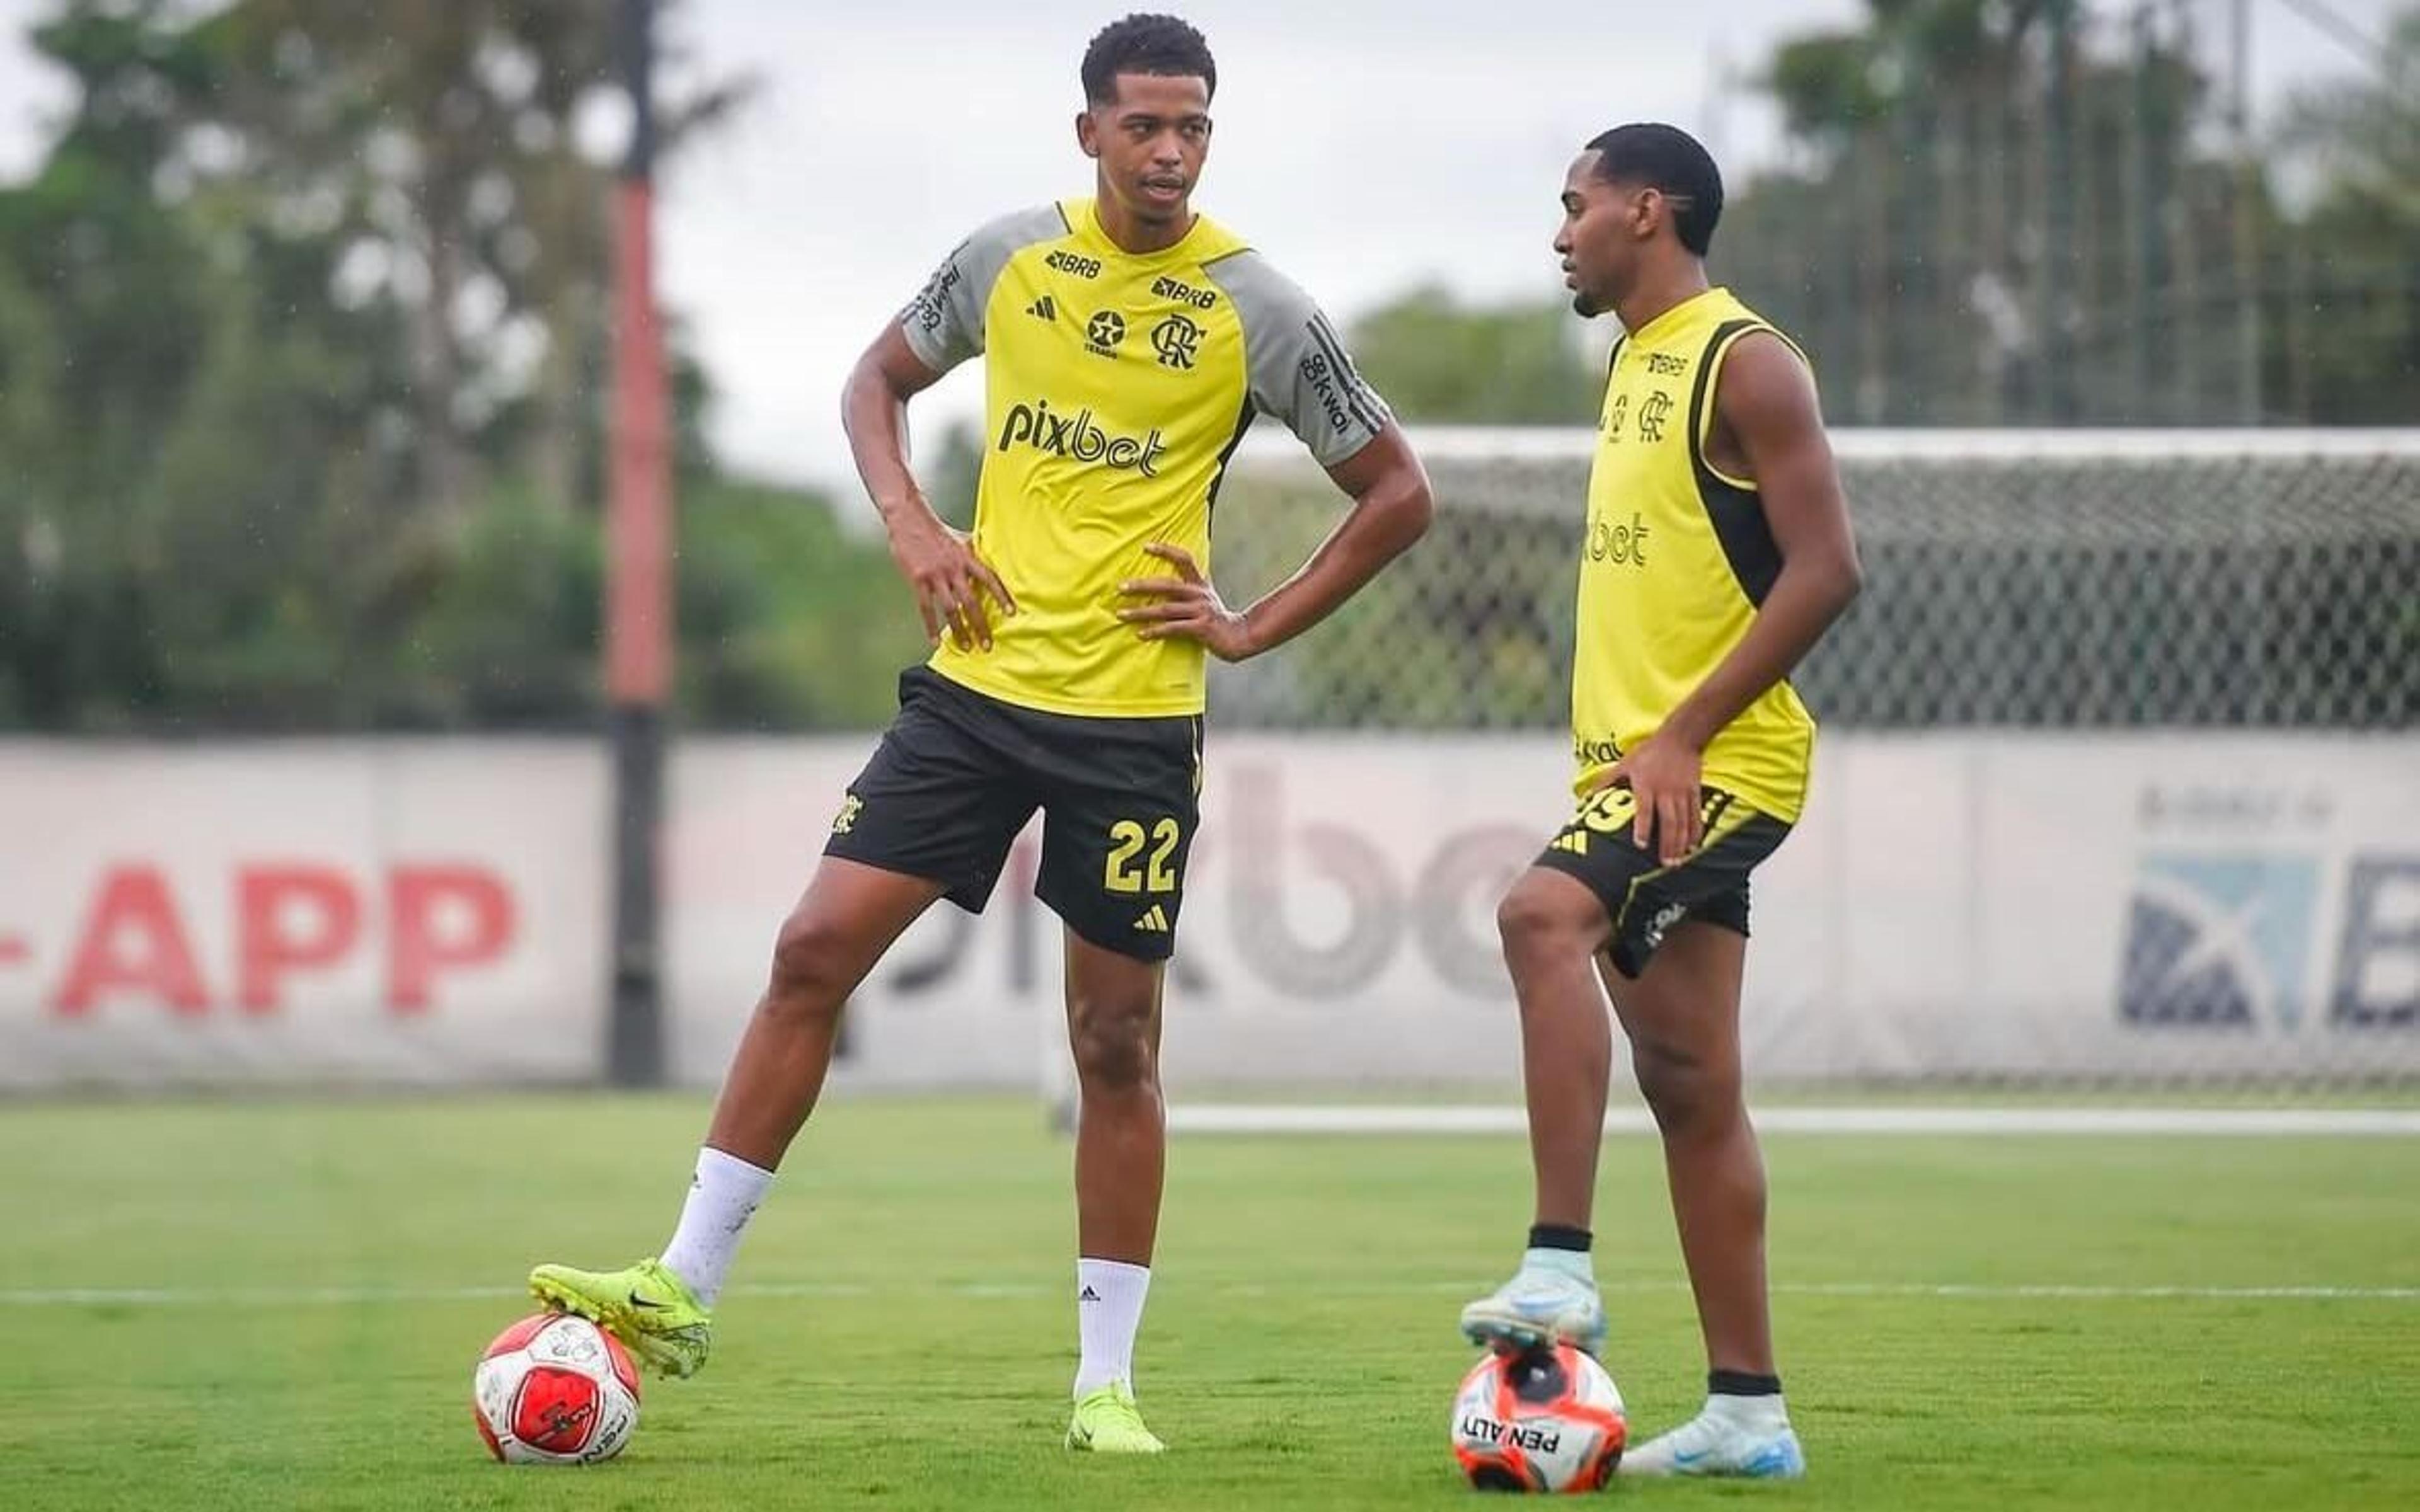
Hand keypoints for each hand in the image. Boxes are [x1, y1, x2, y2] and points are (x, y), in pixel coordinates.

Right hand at [889, 514, 1014, 649]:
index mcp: (967, 558)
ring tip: (966, 647)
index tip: (1011, 613)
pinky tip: (935, 641)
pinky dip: (930, 627)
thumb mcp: (961, 538)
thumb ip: (975, 551)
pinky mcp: (919, 580)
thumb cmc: (936, 530)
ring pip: (950, 610)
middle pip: (971, 602)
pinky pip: (926, 609)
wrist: (909, 520)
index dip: (1001, 596)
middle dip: (980, 625)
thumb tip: (993, 555)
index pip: (989, 579)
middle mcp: (954, 568)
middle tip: (987, 644)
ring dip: (959, 631)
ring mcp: (936, 576)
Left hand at [1117, 543, 1257, 661]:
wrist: (1241, 638)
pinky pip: (1173, 628)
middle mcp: (1199, 595)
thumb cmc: (1216, 620)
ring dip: (1141, 612)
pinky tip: (1141, 634)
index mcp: (1199, 585)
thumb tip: (1159, 586)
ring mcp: (1201, 611)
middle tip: (1120, 587)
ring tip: (1121, 614)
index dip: (1166, 550)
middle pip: (1167, 585)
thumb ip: (1187, 591)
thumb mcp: (1205, 599)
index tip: (1145, 546)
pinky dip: (1155, 631)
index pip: (1184, 559)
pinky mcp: (1201, 628)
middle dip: (1142, 586)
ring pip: (1165, 609)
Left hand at [1588, 730, 1704, 865]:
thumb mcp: (1625, 763)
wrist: (1680, 737)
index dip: (1643, 827)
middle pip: (1668, 821)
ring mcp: (1682, 792)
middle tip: (1665, 864)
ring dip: (1681, 843)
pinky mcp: (1694, 792)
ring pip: (1683, 821)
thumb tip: (1587, 796)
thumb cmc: (1649, 752)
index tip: (1640, 845)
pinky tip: (1693, 846)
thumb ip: (1607, 780)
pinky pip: (1696, 815)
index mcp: (1646, 784)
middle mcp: (1665, 790)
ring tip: (1678, 861)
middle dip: (1667, 844)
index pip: (1644, 809)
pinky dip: (1695, 832)